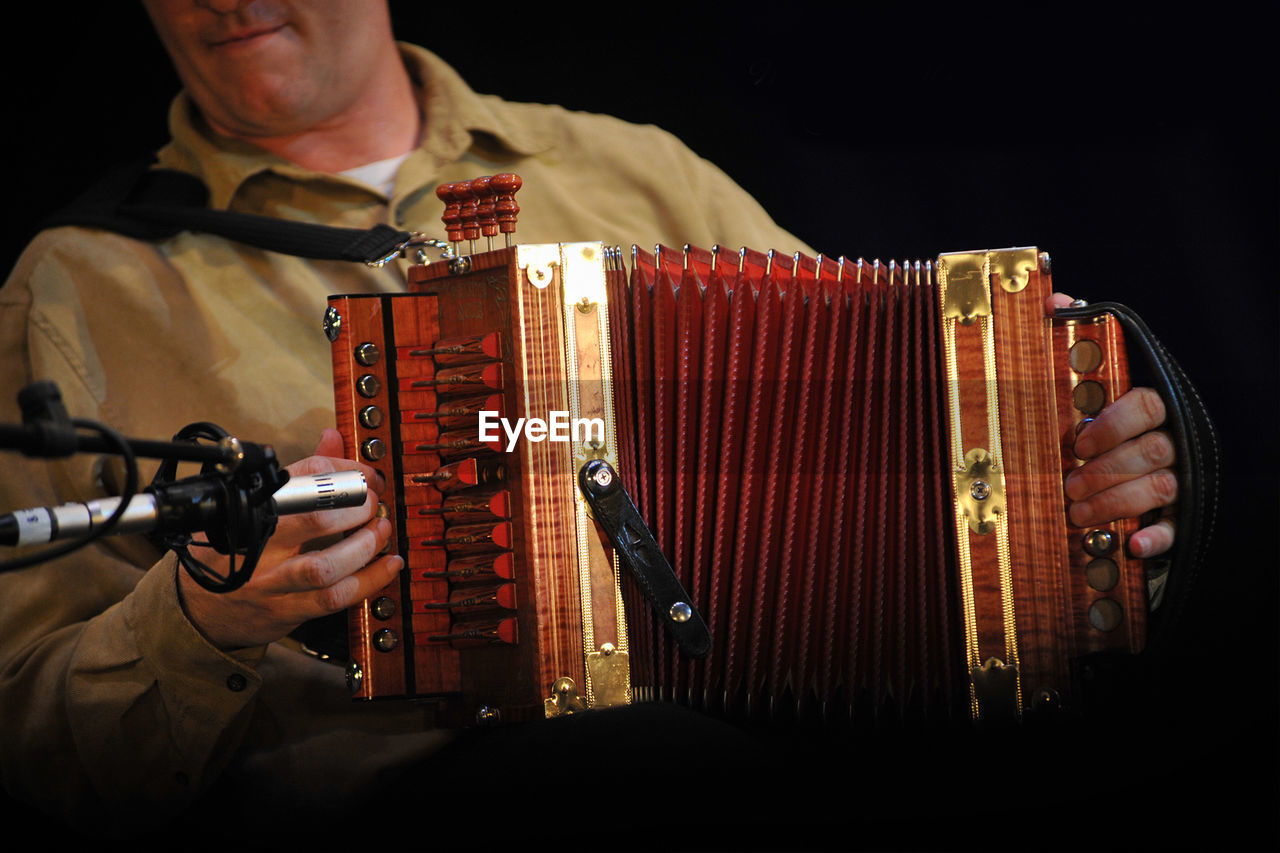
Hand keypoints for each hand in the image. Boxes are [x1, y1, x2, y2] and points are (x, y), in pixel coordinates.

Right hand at [178, 428, 402, 648]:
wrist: (198, 606)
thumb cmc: (237, 546)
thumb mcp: (259, 503)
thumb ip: (303, 472)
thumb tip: (333, 435)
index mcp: (254, 505)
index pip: (305, 474)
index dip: (347, 469)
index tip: (369, 476)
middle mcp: (259, 542)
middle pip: (314, 516)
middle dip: (358, 505)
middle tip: (375, 503)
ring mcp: (271, 580)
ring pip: (324, 565)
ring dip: (364, 546)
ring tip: (381, 530)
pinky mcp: (285, 610)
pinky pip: (333, 597)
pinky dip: (370, 580)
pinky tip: (389, 563)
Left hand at [1048, 293, 1176, 557]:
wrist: (1103, 464)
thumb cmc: (1090, 417)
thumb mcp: (1077, 377)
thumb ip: (1068, 337)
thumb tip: (1052, 301)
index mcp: (1147, 405)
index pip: (1147, 405)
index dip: (1114, 422)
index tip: (1077, 440)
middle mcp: (1169, 439)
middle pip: (1152, 451)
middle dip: (1108, 470)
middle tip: (1070, 484)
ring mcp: (1177, 479)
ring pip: (1159, 487)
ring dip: (1116, 502)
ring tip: (1078, 512)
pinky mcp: (1175, 516)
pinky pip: (1175, 529)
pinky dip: (1156, 539)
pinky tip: (1133, 547)